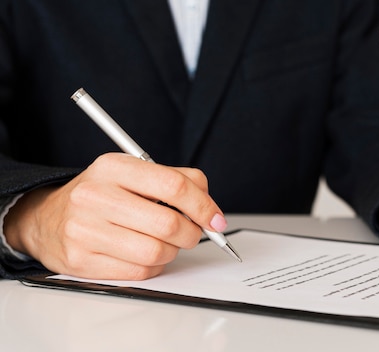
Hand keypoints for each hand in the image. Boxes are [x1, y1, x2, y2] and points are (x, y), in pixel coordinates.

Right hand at [4, 153, 225, 279]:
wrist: (45, 219)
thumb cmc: (101, 196)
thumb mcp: (133, 173)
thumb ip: (177, 180)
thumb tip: (211, 208)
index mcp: (113, 167)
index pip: (173, 185)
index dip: (203, 205)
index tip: (216, 219)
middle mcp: (95, 196)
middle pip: (168, 223)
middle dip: (192, 233)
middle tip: (192, 233)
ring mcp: (85, 230)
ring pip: (157, 252)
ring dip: (172, 251)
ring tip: (163, 242)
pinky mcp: (82, 261)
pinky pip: (140, 272)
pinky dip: (153, 267)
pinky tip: (143, 254)